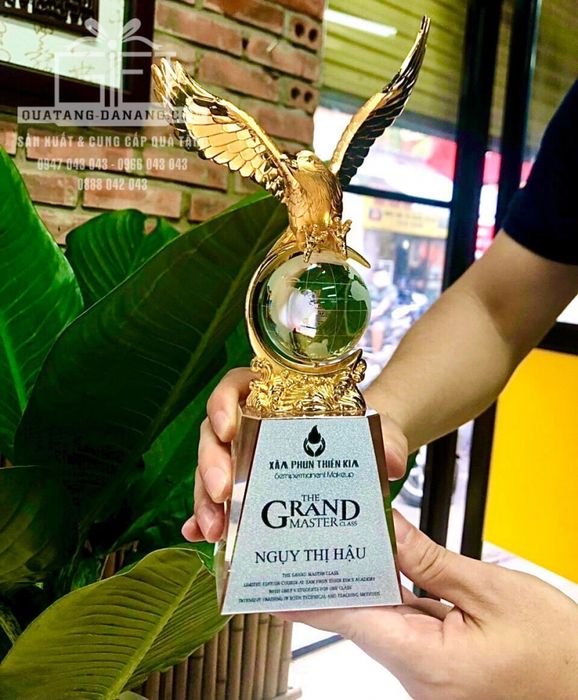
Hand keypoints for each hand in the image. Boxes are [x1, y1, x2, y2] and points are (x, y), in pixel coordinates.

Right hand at [181, 368, 408, 542]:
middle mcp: (250, 424)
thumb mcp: (376, 430)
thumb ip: (386, 439)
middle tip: (222, 490)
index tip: (229, 428)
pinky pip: (217, 501)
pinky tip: (202, 537)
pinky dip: (204, 517)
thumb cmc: (360, 432)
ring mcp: (243, 457)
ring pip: (211, 471)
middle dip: (212, 463)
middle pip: (215, 434)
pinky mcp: (244, 489)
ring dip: (205, 499)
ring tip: (215, 529)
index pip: (236, 387)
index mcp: (273, 396)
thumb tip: (390, 464)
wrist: (363, 455)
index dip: (223, 403)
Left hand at [278, 510, 577, 699]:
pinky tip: (380, 563)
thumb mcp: (492, 593)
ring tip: (335, 539)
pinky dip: (389, 593)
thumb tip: (386, 525)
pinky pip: (402, 624)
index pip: (344, 615)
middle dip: (329, 574)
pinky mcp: (437, 665)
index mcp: (423, 659)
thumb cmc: (558, 653)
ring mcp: (425, 672)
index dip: (301, 591)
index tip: (267, 574)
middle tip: (301, 537)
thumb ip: (430, 559)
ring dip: (359, 580)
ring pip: (379, 617)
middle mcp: (415, 672)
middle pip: (357, 614)